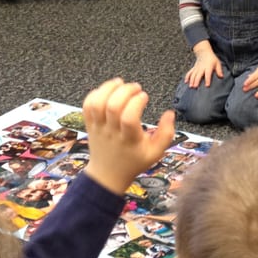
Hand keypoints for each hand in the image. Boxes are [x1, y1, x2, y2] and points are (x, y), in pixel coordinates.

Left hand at [83, 79, 175, 195]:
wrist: (108, 174)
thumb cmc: (133, 162)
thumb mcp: (155, 153)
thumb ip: (166, 134)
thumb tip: (170, 113)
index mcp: (129, 140)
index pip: (129, 118)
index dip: (137, 102)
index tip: (145, 97)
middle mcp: (111, 132)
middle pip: (112, 106)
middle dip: (125, 91)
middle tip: (136, 88)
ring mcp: (98, 128)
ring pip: (97, 103)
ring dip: (108, 88)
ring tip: (120, 83)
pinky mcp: (89, 124)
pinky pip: (87, 106)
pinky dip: (96, 93)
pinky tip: (107, 90)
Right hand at [185, 42, 222, 88]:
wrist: (204, 52)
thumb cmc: (212, 59)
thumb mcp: (217, 63)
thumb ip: (219, 70)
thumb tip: (221, 77)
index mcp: (208, 67)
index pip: (208, 74)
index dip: (207, 80)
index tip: (207, 85)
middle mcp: (201, 68)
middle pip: (198, 75)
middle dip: (196, 81)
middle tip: (195, 87)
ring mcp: (196, 68)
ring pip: (193, 75)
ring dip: (191, 80)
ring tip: (191, 86)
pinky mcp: (193, 68)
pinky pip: (189, 72)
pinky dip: (187, 77)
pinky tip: (186, 82)